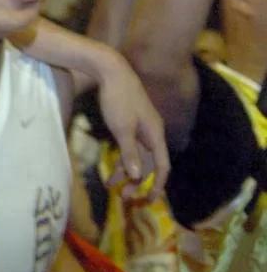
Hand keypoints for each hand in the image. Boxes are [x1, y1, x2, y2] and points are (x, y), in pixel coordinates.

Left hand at [95, 60, 170, 200]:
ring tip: (111, 186)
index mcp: (155, 134)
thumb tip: (136, 176)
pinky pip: (128, 146)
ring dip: (125, 172)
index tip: (150, 200)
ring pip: (136, 156)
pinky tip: (110, 168)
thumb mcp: (121, 127)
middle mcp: (152, 132)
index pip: (162, 166)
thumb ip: (130, 152)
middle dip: (137, 182)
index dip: (157, 184)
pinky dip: (121, 158)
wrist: (111, 70)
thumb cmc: (117, 98)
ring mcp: (141, 128)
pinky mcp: (129, 123)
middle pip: (148, 164)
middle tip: (125, 198)